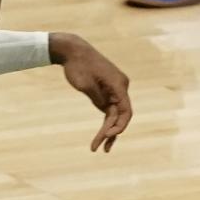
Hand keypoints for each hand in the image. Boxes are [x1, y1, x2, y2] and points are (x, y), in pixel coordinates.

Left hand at [49, 33, 131, 151]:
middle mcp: (121, 86)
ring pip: (115, 114)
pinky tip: (101, 135)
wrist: (73, 50)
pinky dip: (106, 121)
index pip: (125, 111)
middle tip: (97, 148)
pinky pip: (110, 108)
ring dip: (107, 130)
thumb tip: (106, 110)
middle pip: (120, 115)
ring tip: (97, 147)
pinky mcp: (108, 90)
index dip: (119, 126)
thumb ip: (98, 99)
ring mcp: (116, 88)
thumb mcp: (85, 85)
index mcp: (119, 84)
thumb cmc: (78, 66)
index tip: (106, 136)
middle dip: (110, 132)